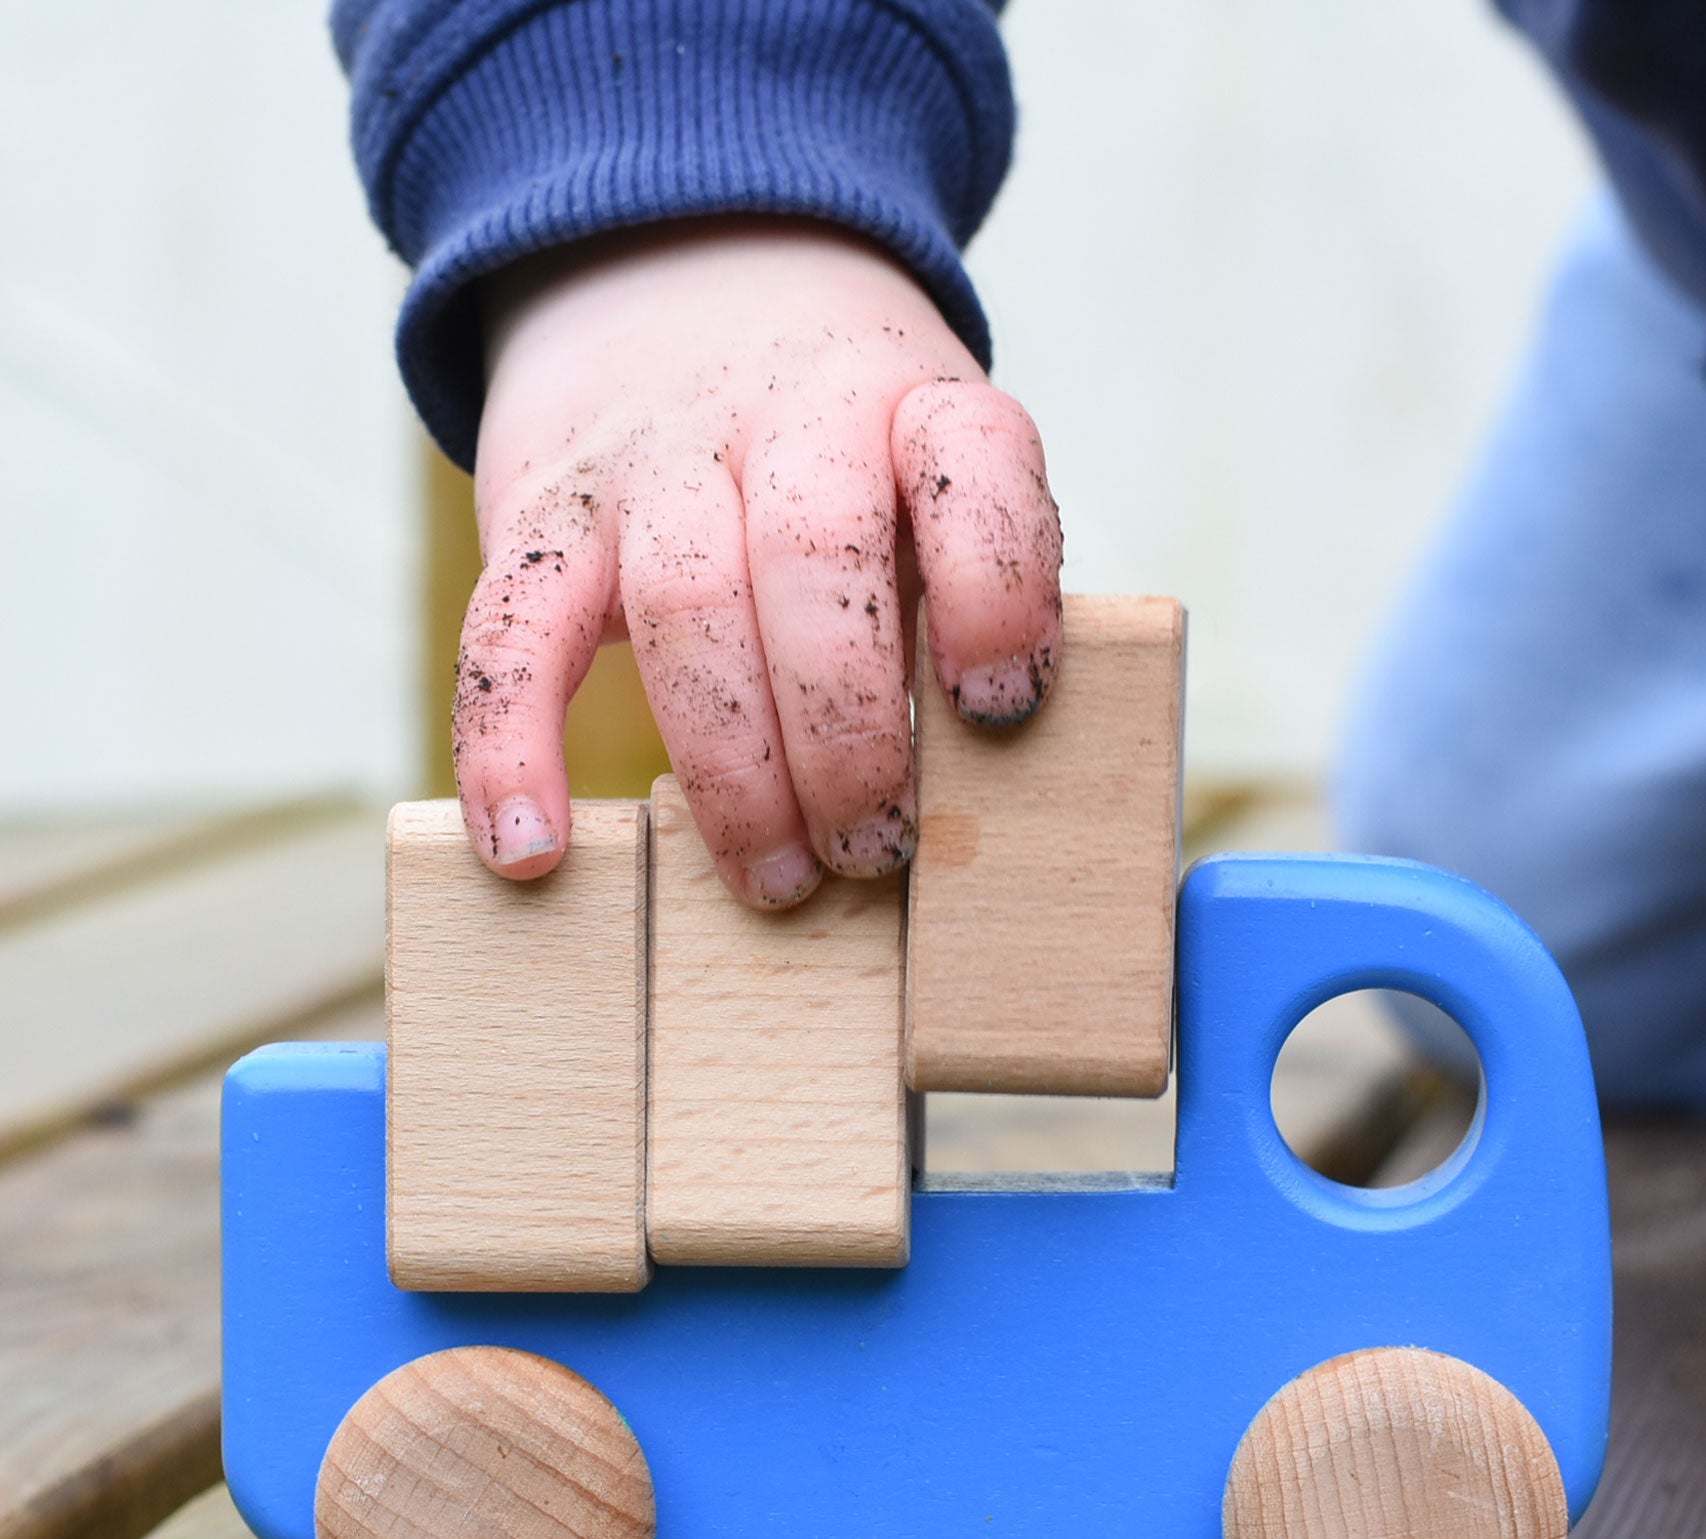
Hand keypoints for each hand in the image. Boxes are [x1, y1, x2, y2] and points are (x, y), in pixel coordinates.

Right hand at [456, 222, 1062, 904]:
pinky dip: (510, 747)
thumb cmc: (842, 456)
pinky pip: (512, 631)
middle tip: (871, 850)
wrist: (679, 279)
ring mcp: (653, 459)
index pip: (971, 462)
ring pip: (683, 602)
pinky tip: (533, 850)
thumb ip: (952, 599)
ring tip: (772, 881)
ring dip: (731, 769)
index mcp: (909, 404)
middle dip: (847, 731)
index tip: (1000, 708)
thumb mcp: (925, 481)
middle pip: (812, 553)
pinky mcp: (542, 515)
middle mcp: (785, 413)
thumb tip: (972, 790)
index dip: (995, 588)